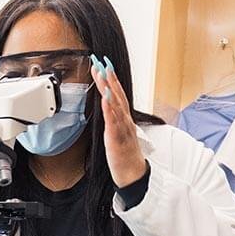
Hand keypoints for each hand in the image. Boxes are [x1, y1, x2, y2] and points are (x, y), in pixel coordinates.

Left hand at [90, 54, 147, 187]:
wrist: (133, 174)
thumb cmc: (125, 156)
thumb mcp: (118, 134)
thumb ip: (114, 120)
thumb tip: (107, 108)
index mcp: (124, 119)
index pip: (117, 94)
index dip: (111, 79)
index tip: (103, 64)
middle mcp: (125, 120)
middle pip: (117, 94)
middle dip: (109, 77)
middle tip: (101, 61)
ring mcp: (122, 128)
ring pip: (116, 104)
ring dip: (109, 87)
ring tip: (102, 73)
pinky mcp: (117, 138)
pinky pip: (113, 121)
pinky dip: (109, 108)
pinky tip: (105, 97)